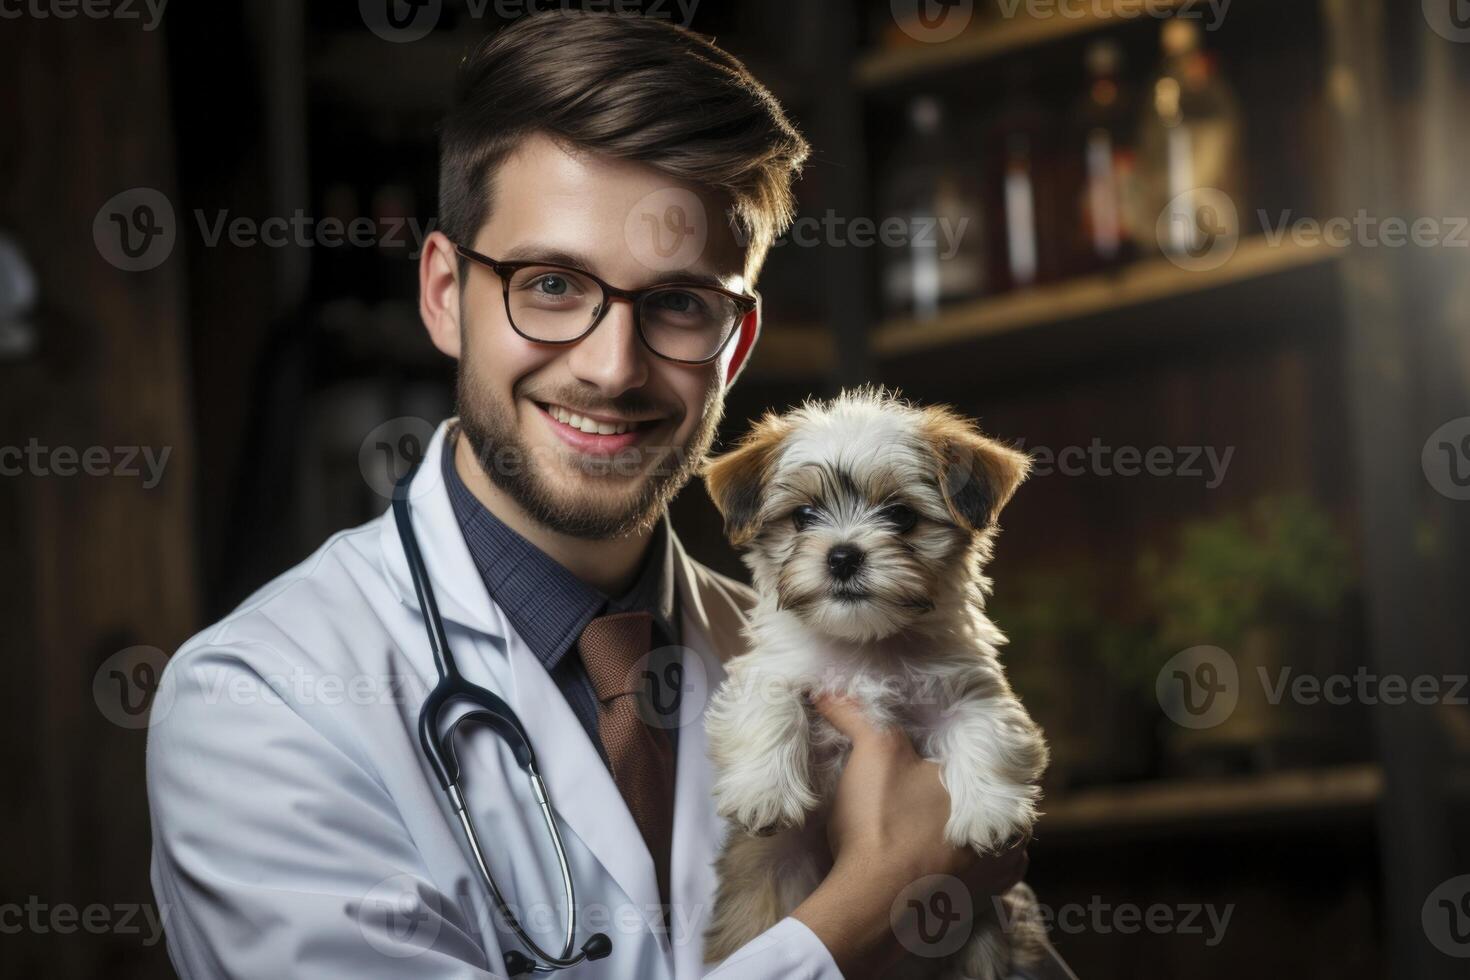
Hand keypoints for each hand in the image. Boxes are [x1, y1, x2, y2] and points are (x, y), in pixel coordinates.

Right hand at [791, 695, 1028, 978]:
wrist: (874, 908)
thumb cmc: (882, 825)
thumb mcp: (871, 752)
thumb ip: (857, 713)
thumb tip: (829, 689)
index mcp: (997, 789)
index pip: (978, 758)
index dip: (946, 752)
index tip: (920, 755)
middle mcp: (1011, 833)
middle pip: (978, 797)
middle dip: (952, 790)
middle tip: (914, 788)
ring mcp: (997, 873)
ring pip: (976, 835)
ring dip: (954, 828)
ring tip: (916, 823)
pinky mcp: (978, 904)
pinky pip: (971, 873)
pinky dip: (951, 863)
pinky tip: (923, 857)